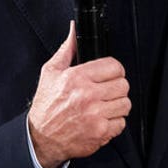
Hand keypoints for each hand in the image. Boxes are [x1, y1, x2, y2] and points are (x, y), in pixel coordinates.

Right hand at [28, 22, 130, 167]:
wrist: (42, 137)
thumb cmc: (46, 105)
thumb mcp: (50, 72)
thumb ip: (67, 50)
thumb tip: (74, 30)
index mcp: (77, 77)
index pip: (114, 66)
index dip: (113, 70)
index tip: (108, 75)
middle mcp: (87, 95)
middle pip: (123, 85)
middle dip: (116, 88)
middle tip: (105, 92)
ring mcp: (95, 114)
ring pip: (125, 104)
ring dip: (116, 105)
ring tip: (103, 106)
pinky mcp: (100, 131)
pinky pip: (121, 123)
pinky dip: (114, 123)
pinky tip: (101, 120)